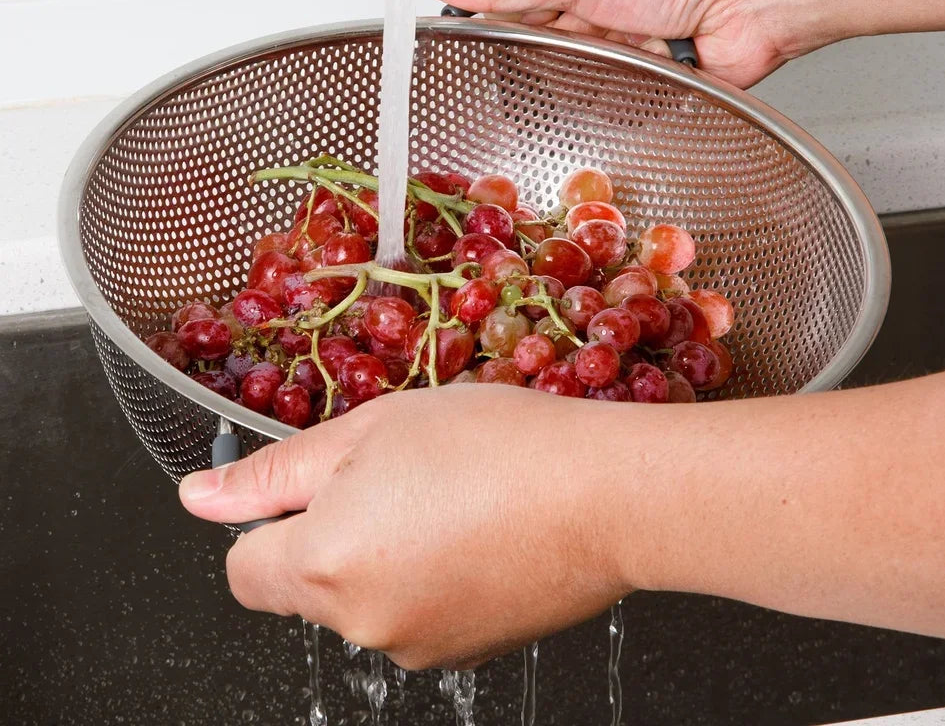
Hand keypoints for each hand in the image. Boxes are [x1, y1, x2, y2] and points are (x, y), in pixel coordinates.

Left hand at [179, 386, 631, 669]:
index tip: (316, 487)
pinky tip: (478, 530)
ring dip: (385, 553)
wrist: (606, 494)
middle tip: (400, 473)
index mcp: (322, 563)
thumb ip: (276, 471)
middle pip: (306, 583)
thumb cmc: (495, 444)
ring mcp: (415, 647)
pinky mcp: (465, 653)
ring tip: (451, 498)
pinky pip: (417, 613)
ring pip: (365, 597)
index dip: (271, 520)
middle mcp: (359, 622)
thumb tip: (202, 498)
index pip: (243, 568)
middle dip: (333, 531)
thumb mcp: (372, 428)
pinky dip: (430, 577)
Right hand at [418, 0, 798, 88]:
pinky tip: (646, 66)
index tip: (471, 42)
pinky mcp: (649, 70)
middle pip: (541, 39)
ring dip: (597, 65)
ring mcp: (623, 31)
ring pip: (577, 72)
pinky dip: (628, 85)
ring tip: (628, 43)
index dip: (491, 17)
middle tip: (575, 38)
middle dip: (556, 46)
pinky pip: (615, 94)